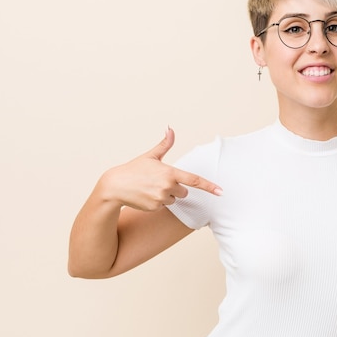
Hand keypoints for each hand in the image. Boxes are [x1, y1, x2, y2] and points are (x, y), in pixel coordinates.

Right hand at [99, 127, 221, 210]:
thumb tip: (170, 129)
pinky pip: (164, 206)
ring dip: (166, 196)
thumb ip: (165, 144)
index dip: (209, 186)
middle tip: (158, 182)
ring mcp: (161, 198)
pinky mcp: (155, 207)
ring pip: (174, 200)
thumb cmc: (134, 169)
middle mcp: (168, 186)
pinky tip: (146, 196)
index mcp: (170, 172)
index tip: (221, 192)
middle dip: (175, 188)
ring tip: (150, 189)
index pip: (194, 180)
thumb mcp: (151, 156)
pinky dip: (157, 203)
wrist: (115, 186)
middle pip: (184, 192)